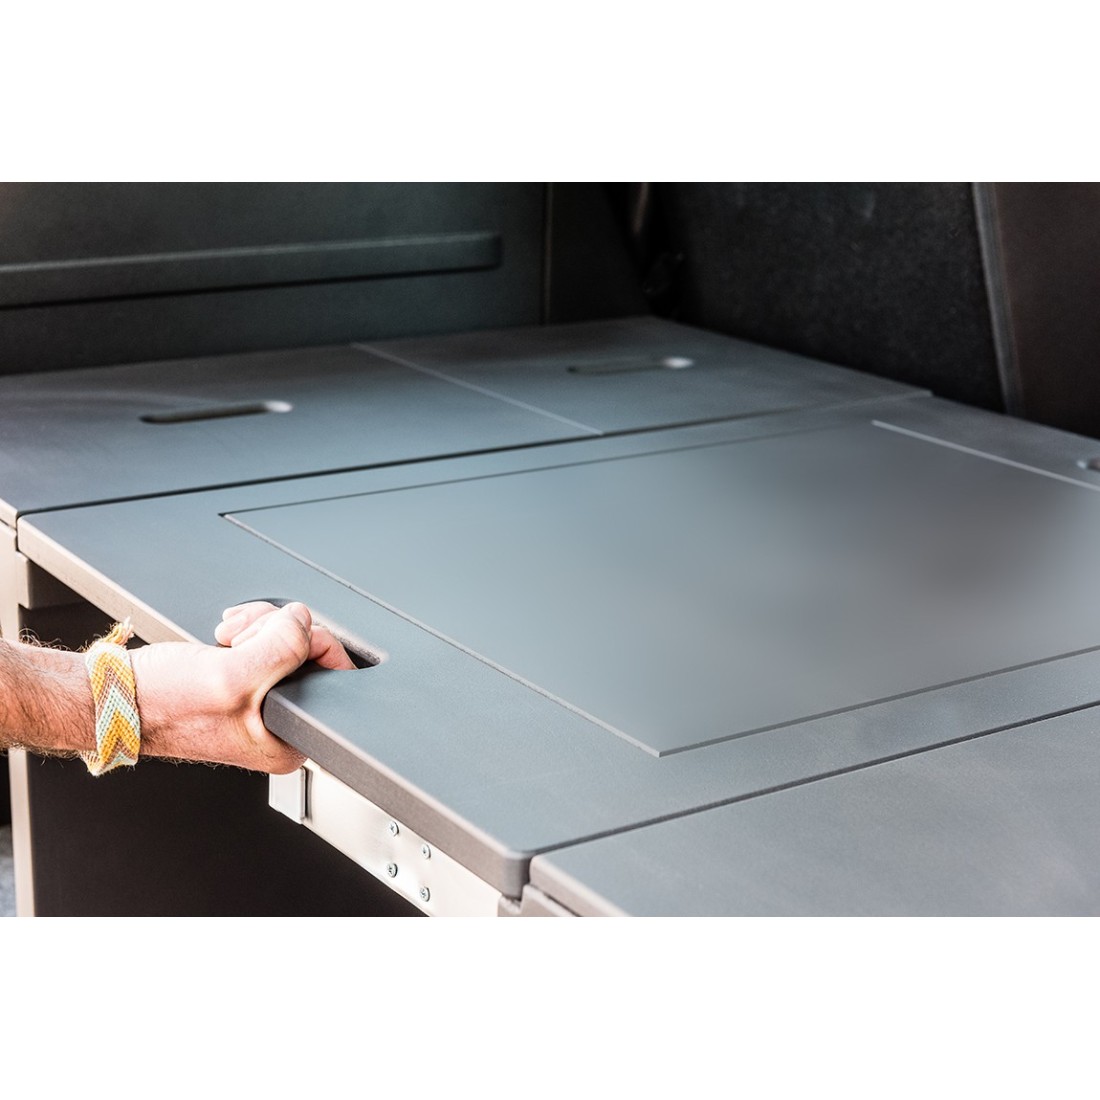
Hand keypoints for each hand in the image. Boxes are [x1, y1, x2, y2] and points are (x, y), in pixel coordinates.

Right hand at [131, 601, 352, 773]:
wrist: (115, 695)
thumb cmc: (163, 703)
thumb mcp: (232, 676)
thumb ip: (281, 647)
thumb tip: (303, 621)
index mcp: (288, 741)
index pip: (334, 681)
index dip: (314, 644)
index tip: (286, 634)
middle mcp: (278, 726)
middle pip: (310, 656)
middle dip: (279, 631)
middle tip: (247, 636)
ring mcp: (261, 704)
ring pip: (287, 644)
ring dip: (259, 627)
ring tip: (230, 637)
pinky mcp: (243, 684)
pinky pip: (265, 644)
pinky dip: (248, 630)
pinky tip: (226, 637)